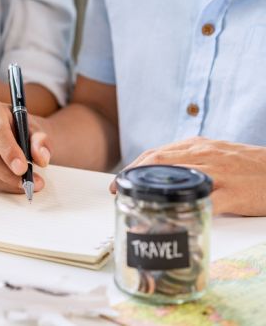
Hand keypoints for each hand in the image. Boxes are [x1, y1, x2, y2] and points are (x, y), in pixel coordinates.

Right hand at [0, 98, 51, 192]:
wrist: (13, 132)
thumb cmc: (22, 127)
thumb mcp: (35, 128)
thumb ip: (40, 140)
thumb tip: (41, 158)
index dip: (9, 151)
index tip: (23, 168)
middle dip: (6, 172)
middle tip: (28, 181)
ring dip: (7, 182)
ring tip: (28, 184)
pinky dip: (3, 185)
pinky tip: (17, 184)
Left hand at [111, 137, 265, 215]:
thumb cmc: (246, 164)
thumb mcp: (214, 152)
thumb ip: (188, 159)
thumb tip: (158, 174)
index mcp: (196, 146)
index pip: (155, 154)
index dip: (132, 168)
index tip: (118, 181)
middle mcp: (204, 155)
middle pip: (158, 163)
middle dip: (133, 178)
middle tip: (118, 193)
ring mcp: (219, 174)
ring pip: (176, 179)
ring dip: (151, 193)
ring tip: (136, 206)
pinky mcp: (234, 194)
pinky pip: (206, 201)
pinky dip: (185, 209)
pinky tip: (171, 219)